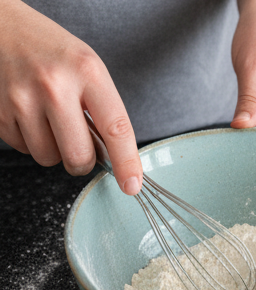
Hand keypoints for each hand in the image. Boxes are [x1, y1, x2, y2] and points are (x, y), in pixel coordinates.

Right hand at [0, 0, 141, 192]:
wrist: (3, 26)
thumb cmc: (52, 52)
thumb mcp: (88, 69)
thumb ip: (105, 111)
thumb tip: (117, 161)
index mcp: (86, 71)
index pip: (116, 129)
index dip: (126, 163)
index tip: (131, 185)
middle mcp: (54, 85)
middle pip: (79, 157)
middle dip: (84, 161)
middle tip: (80, 144)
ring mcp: (22, 98)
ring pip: (50, 158)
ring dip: (55, 149)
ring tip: (50, 120)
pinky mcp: (0, 111)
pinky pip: (25, 150)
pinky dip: (31, 140)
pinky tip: (31, 115)